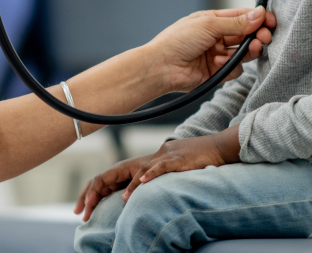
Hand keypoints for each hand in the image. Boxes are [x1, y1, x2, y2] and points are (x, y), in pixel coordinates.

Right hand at [74, 155, 150, 221]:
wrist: (161, 163)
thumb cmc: (152, 168)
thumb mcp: (143, 176)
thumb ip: (133, 186)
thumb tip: (124, 198)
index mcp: (117, 169)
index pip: (99, 180)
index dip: (92, 192)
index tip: (89, 204)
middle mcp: (113, 174)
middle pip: (94, 185)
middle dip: (84, 198)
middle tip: (78, 212)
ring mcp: (115, 180)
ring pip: (97, 190)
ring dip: (89, 202)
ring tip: (83, 216)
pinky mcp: (119, 185)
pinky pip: (104, 193)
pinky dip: (97, 202)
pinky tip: (94, 210)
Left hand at [121, 125, 240, 200]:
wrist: (220, 146)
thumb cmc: (207, 156)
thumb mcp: (187, 161)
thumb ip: (177, 169)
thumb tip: (172, 183)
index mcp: (166, 151)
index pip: (146, 166)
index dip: (136, 180)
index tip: (128, 192)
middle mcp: (165, 151)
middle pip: (142, 168)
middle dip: (131, 184)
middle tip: (123, 198)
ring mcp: (171, 154)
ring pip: (147, 169)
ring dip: (135, 184)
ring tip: (126, 197)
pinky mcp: (179, 158)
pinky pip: (162, 166)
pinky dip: (151, 174)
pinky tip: (143, 181)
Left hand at [146, 7, 275, 92]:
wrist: (162, 66)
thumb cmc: (176, 41)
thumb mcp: (208, 25)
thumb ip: (236, 23)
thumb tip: (258, 14)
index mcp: (211, 21)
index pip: (240, 17)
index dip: (257, 19)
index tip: (270, 21)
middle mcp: (214, 37)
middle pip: (245, 36)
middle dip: (256, 36)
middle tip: (263, 37)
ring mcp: (216, 55)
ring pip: (243, 53)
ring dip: (247, 51)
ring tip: (248, 49)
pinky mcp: (216, 72)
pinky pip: (234, 69)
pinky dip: (230, 66)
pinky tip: (217, 63)